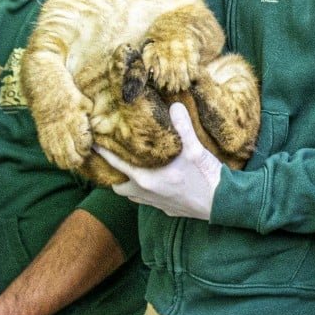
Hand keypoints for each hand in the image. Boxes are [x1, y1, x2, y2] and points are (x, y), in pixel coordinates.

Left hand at [97, 103, 221, 219]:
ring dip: (129, 183)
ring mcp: (156, 203)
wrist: (221, 202)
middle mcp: (146, 192)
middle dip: (114, 173)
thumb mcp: (195, 148)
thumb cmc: (206, 176)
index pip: (116, 164)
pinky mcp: (166, 209)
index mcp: (147, 177)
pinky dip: (144, 192)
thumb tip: (174, 105)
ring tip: (132, 169)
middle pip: (118, 184)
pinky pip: (147, 201)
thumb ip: (182, 127)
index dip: (104, 153)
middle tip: (114, 158)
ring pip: (131, 194)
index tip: (93, 144)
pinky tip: (154, 182)